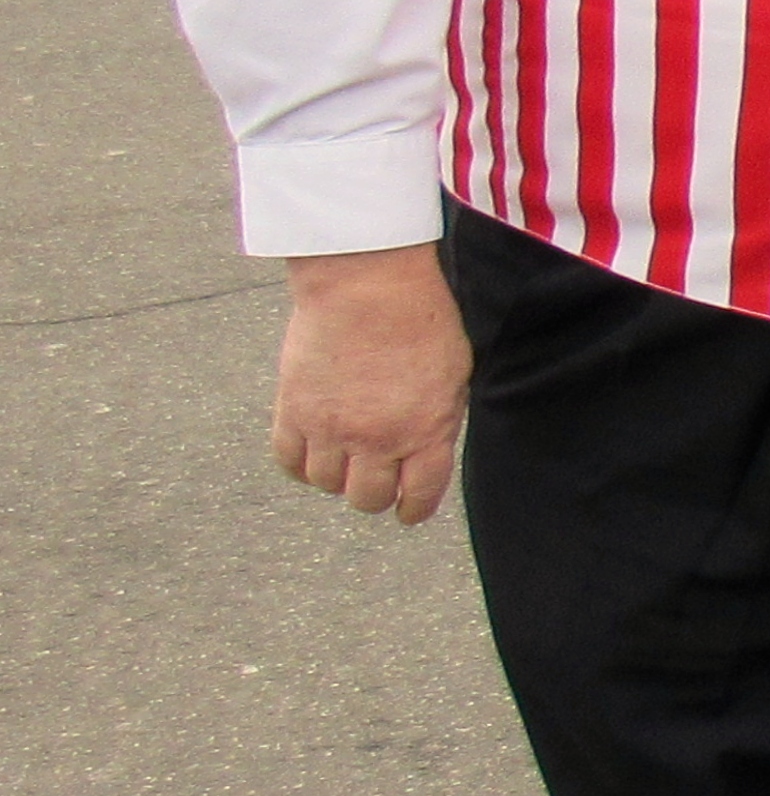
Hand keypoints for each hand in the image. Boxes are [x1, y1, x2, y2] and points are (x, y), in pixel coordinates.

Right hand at [270, 245, 471, 527]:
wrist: (367, 284)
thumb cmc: (421, 320)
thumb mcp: (455, 376)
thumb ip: (440, 422)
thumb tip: (427, 453)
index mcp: (426, 432)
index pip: (418, 498)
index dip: (413, 510)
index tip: (408, 510)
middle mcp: (377, 439)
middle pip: (367, 499)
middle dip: (376, 494)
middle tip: (377, 479)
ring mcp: (331, 429)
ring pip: (327, 484)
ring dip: (337, 476)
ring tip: (346, 454)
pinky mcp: (293, 411)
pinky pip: (289, 461)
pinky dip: (301, 463)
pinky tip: (314, 449)